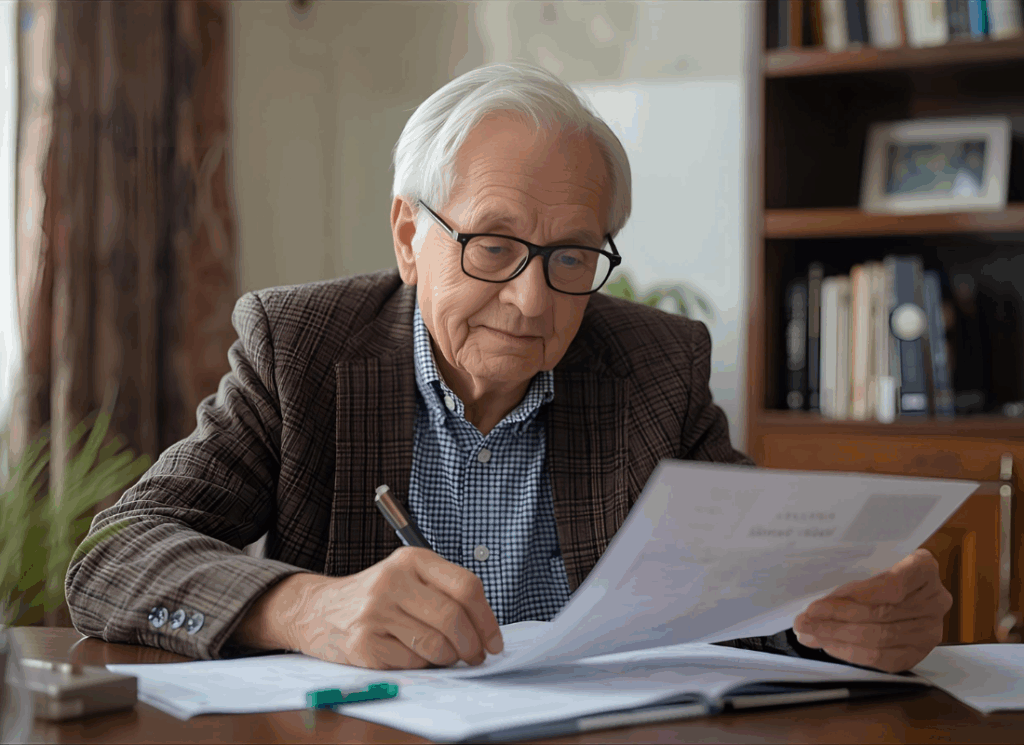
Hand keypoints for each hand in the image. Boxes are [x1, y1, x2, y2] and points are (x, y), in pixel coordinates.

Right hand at [285, 547, 502, 668]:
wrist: (317, 610)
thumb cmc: (374, 597)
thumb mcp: (407, 577)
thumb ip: (444, 592)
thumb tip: (485, 630)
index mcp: (412, 559)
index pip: (466, 586)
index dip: (487, 619)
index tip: (494, 640)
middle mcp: (393, 581)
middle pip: (453, 617)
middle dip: (473, 645)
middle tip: (476, 656)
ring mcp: (375, 612)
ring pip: (436, 644)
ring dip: (450, 658)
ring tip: (447, 657)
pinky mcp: (364, 643)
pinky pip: (412, 662)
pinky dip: (423, 666)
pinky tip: (416, 658)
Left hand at [792, 548, 951, 672]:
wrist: (907, 589)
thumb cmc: (881, 571)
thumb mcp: (871, 564)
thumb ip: (854, 582)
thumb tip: (816, 605)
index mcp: (923, 568)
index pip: (890, 585)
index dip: (853, 597)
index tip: (816, 606)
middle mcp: (935, 600)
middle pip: (880, 615)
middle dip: (834, 621)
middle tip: (803, 622)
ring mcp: (931, 629)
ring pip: (879, 639)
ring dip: (838, 638)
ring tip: (809, 635)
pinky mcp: (920, 652)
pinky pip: (884, 659)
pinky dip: (853, 653)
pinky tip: (830, 646)